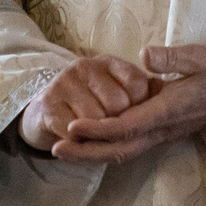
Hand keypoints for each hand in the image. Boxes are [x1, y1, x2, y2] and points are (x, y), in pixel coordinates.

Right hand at [19, 54, 159, 152]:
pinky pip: (74, 132)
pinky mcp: (48, 104)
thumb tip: (161, 89)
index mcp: (108, 62)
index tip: (133, 114)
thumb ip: (142, 89)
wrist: (44, 111)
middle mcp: (85, 67)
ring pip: (96, 120)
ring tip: (92, 132)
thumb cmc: (90, 102)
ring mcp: (64, 83)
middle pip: (117, 105)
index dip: (140, 106)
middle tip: (109, 127)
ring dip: (97, 135)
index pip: (137, 84)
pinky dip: (79, 143)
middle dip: (117, 123)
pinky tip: (77, 137)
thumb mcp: (117, 89)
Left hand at [50, 45, 205, 163]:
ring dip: (91, 155)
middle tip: (56, 149)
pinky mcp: (157, 133)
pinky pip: (127, 147)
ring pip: (121, 152)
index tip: (74, 125)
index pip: (129, 125)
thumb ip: (172, 57)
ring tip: (62, 151)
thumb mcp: (200, 56)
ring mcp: (159, 135)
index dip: (100, 128)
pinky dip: (103, 149)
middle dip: (87, 152)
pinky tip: (84, 145)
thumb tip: (144, 55)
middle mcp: (161, 129)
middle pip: (120, 149)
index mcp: (168, 110)